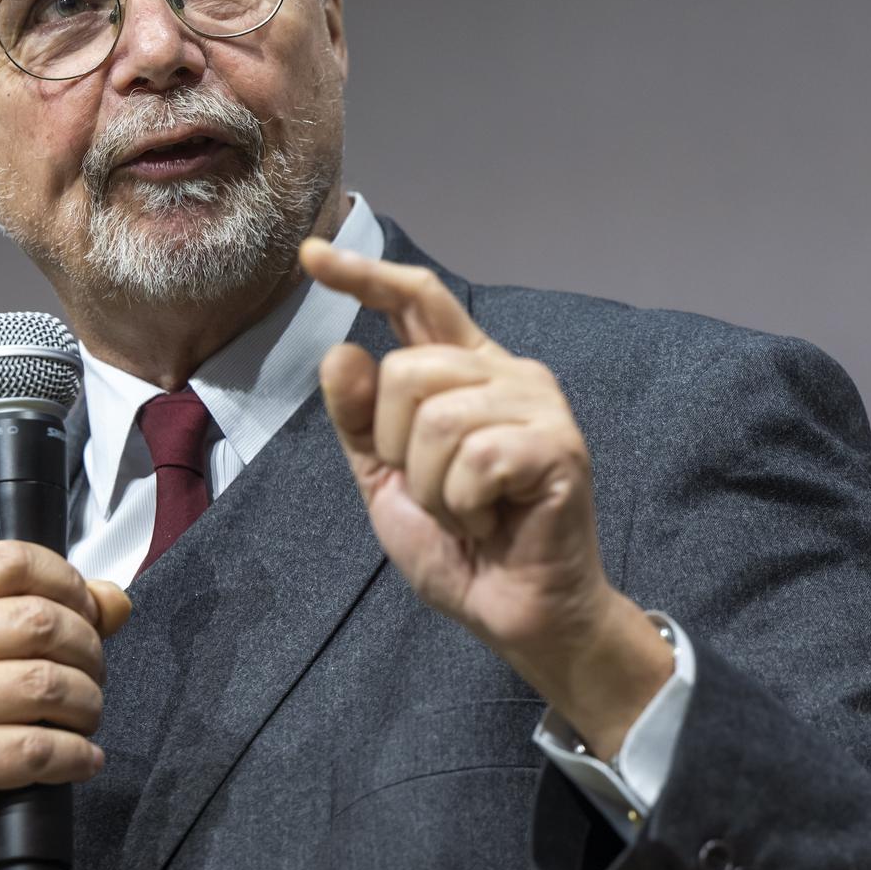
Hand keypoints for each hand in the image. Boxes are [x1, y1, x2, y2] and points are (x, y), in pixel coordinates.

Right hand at [0, 542, 130, 869]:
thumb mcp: (3, 656)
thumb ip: (63, 614)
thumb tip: (115, 599)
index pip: (11, 561)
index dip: (67, 581)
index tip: (85, 612)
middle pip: (39, 621)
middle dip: (89, 651)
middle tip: (92, 678)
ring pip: (45, 684)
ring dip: (88, 705)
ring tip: (85, 718)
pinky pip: (38, 748)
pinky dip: (77, 755)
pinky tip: (82, 759)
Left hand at [300, 238, 669, 756]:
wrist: (517, 614)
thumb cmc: (462, 546)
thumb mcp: (387, 480)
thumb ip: (361, 421)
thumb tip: (341, 351)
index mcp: (469, 373)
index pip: (416, 300)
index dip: (364, 275)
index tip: (311, 255)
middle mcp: (509, 373)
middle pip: (409, 368)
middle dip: (397, 446)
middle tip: (436, 494)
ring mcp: (540, 406)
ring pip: (438, 418)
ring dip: (432, 487)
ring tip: (468, 512)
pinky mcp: (559, 446)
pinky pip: (474, 458)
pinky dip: (464, 505)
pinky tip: (492, 522)